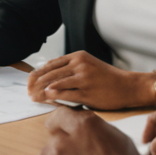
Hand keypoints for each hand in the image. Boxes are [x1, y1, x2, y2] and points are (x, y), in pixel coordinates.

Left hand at [26, 51, 155, 108]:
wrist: (127, 86)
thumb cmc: (106, 78)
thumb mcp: (88, 66)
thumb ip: (70, 68)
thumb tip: (48, 75)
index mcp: (78, 56)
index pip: (52, 64)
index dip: (38, 72)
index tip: (29, 80)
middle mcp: (80, 65)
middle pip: (51, 73)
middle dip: (36, 83)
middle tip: (27, 91)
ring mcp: (83, 78)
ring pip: (56, 83)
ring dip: (41, 91)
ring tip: (33, 96)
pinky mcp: (87, 92)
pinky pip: (66, 94)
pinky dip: (54, 96)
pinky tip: (46, 98)